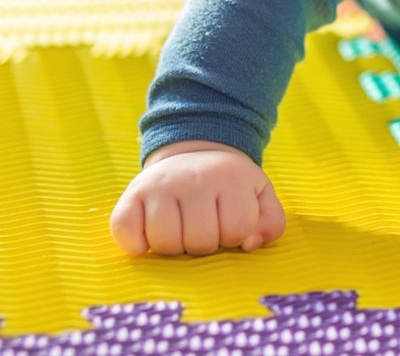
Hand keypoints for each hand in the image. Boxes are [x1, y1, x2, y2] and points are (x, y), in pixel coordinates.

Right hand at [110, 140, 285, 255]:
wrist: (191, 153)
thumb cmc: (228, 186)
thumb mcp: (259, 195)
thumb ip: (271, 222)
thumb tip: (251, 244)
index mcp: (231, 176)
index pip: (238, 231)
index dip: (235, 235)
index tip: (227, 220)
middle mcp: (194, 177)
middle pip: (200, 242)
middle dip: (204, 243)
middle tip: (202, 224)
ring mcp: (160, 185)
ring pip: (166, 244)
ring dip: (174, 246)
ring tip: (180, 227)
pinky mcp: (131, 196)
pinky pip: (128, 237)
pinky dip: (137, 245)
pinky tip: (149, 233)